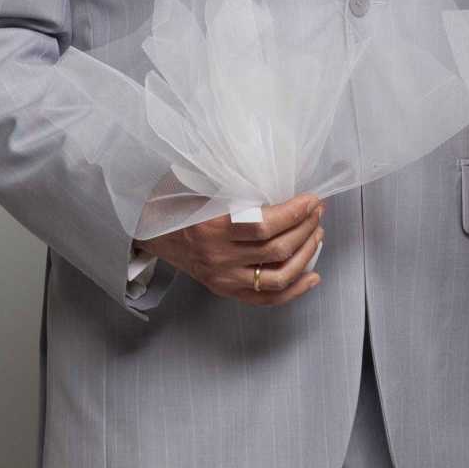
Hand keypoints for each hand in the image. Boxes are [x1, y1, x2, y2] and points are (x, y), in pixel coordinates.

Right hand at [141, 192, 325, 305]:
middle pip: (277, 249)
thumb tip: (273, 169)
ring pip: (279, 276)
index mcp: (211, 227)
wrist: (151, 232)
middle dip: (306, 228)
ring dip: (306, 254)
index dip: (295, 212)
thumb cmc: (178, 202)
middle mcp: (218, 257)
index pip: (265, 225)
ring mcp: (224, 278)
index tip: (311, 199)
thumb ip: (231, 178)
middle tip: (317, 212)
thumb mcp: (197, 183)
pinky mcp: (227, 291)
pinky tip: (312, 276)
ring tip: (317, 234)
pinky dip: (294, 290)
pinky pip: (267, 298)